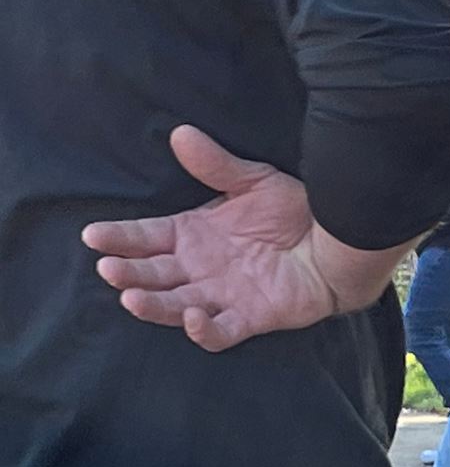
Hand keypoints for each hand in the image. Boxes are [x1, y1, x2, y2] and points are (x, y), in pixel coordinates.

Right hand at [82, 127, 405, 350]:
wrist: (340, 241)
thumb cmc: (295, 213)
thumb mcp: (255, 182)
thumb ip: (218, 165)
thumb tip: (182, 133)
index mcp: (192, 235)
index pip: (145, 238)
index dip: (118, 237)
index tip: (93, 234)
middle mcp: (199, 268)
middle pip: (152, 274)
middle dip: (127, 272)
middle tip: (109, 267)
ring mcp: (221, 295)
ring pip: (174, 307)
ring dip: (151, 305)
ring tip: (130, 296)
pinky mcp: (250, 317)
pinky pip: (220, 332)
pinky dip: (204, 330)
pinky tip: (194, 317)